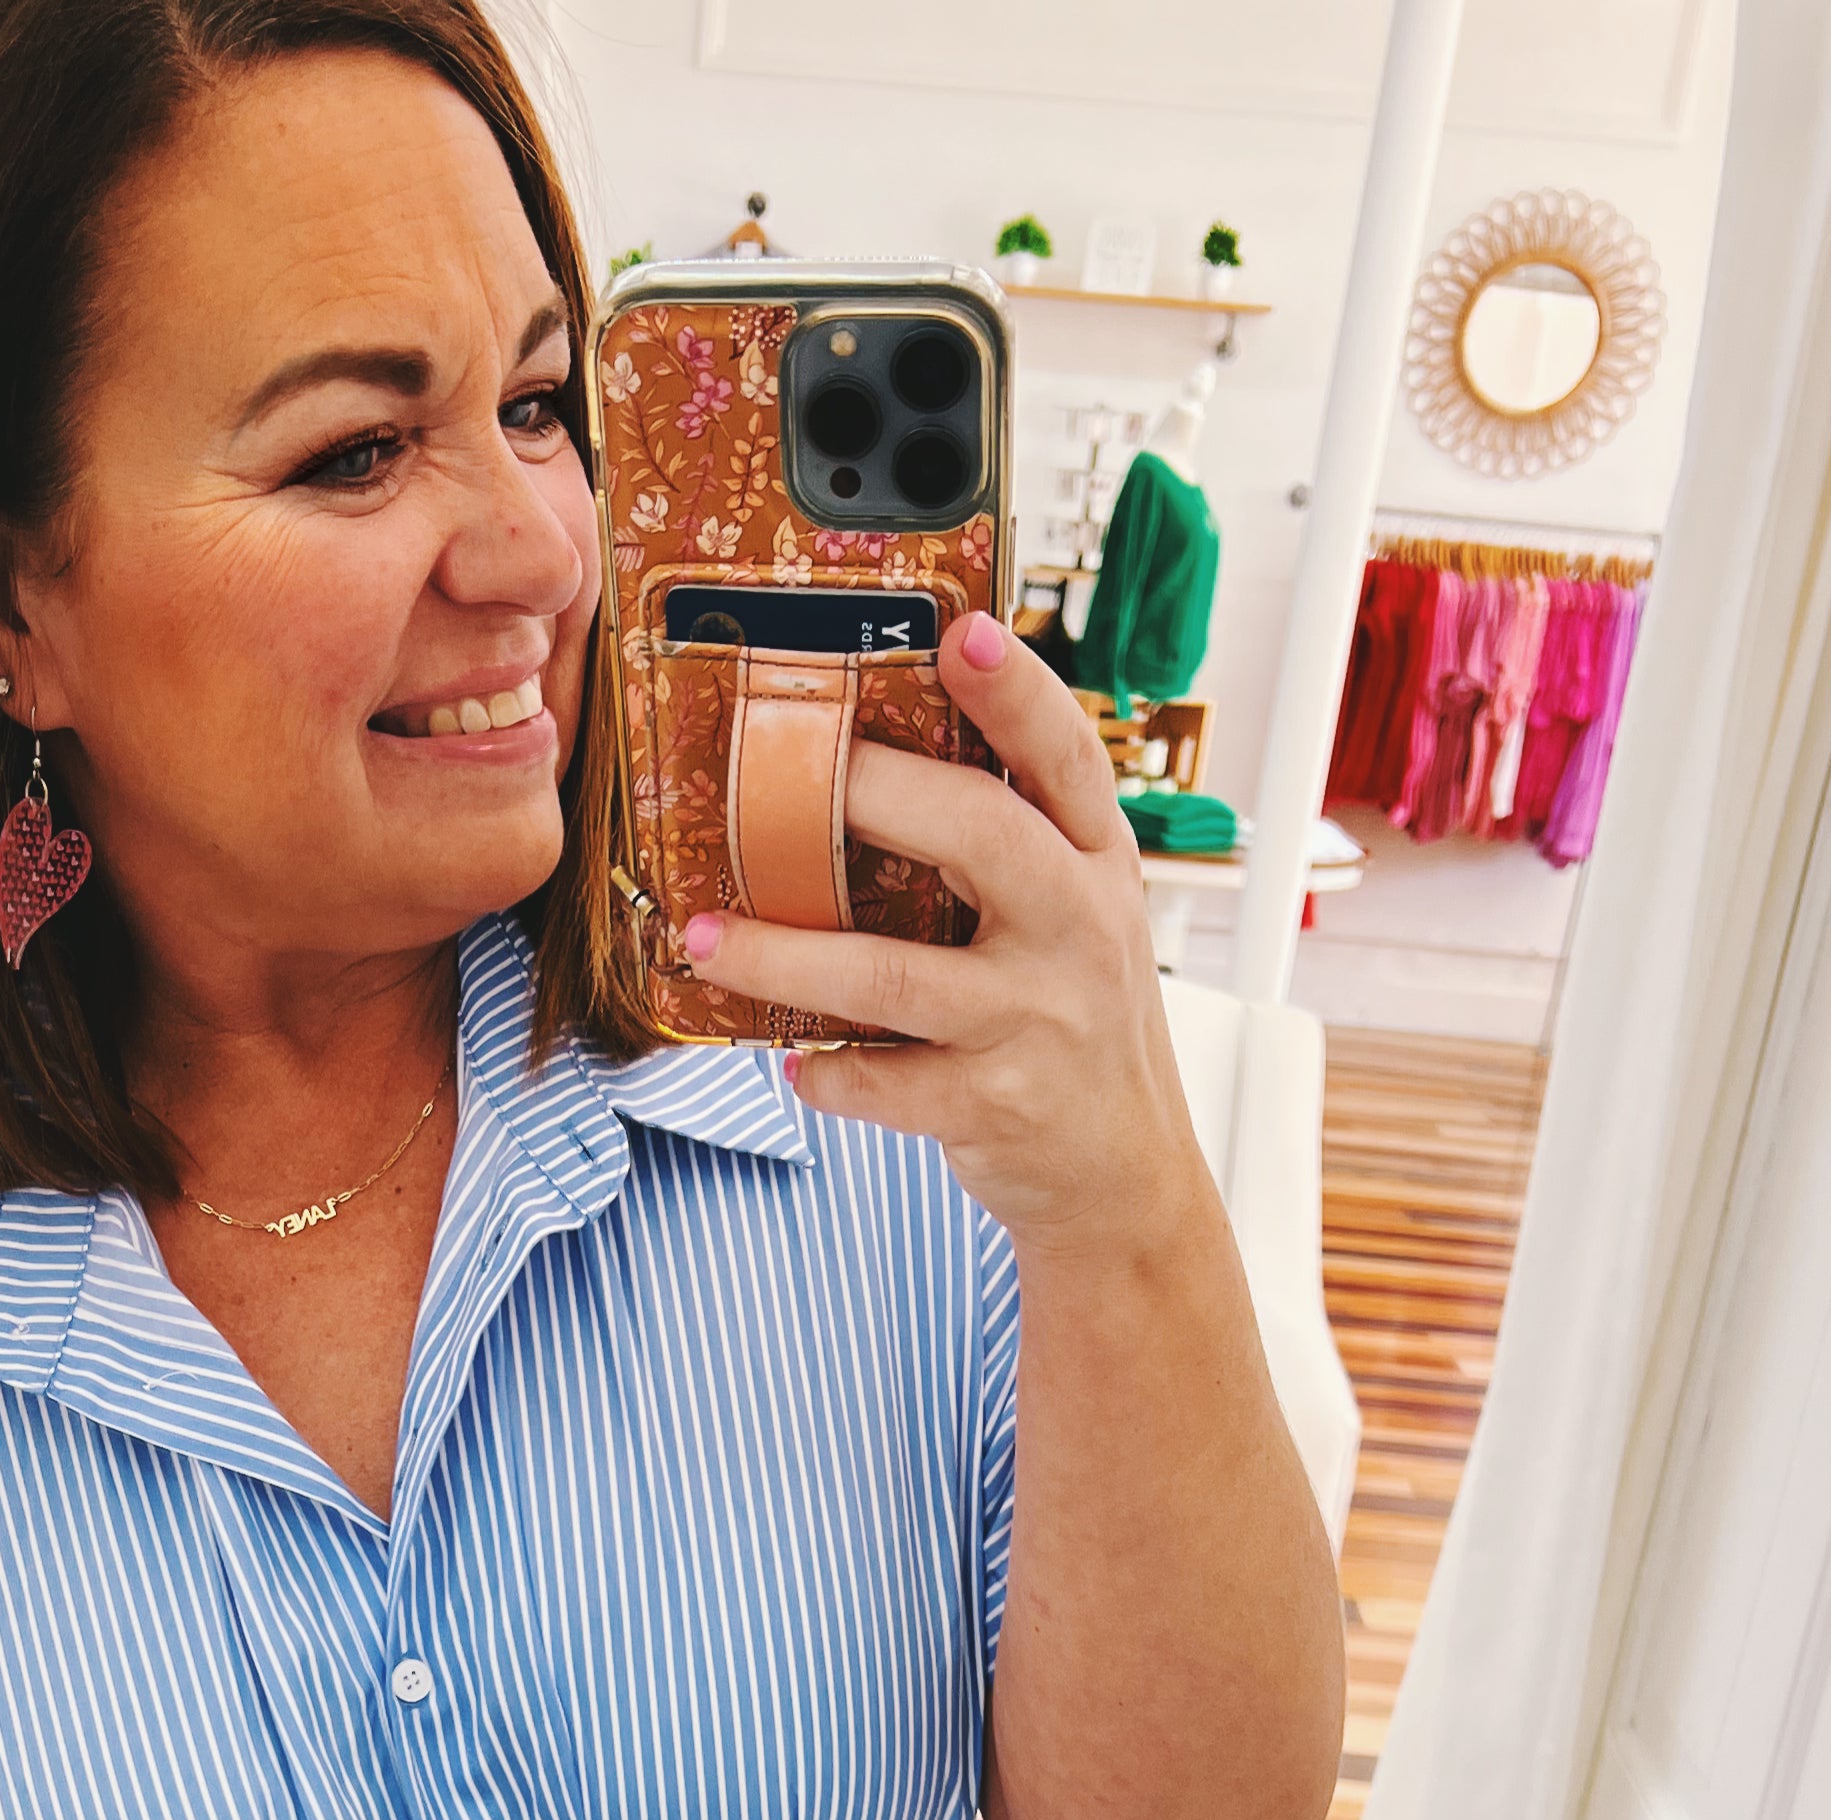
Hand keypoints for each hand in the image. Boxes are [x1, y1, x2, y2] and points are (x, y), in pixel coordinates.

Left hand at [679, 613, 1205, 1260]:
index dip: (1016, 691)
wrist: (1125, 1177)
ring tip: (705, 936)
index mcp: (1098, 866)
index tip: (962, 631)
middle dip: (875, 791)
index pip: (1065, 757)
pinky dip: (827, 1074)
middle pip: (978, 834)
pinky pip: (886, 1082)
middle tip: (779, 771)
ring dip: (786, 955)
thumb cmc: (1073, 1027)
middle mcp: (1080, 931)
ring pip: (895, 974)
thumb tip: (870, 766)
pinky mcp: (996, 1105)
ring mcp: (1038, 1020)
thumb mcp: (1073, 921)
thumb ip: (1007, 849)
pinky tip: (792, 1064)